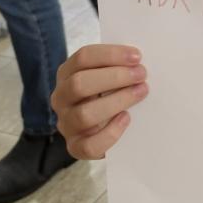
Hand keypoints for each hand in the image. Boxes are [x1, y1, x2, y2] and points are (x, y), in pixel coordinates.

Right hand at [52, 44, 147, 159]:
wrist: (101, 129)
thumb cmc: (108, 93)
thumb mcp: (107, 75)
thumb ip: (118, 66)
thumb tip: (139, 60)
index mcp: (67, 73)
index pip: (83, 58)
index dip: (111, 55)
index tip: (137, 56)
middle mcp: (61, 98)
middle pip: (79, 84)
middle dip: (114, 77)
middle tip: (141, 74)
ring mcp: (66, 124)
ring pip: (84, 115)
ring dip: (117, 101)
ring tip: (140, 93)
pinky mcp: (75, 147)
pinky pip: (90, 145)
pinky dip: (111, 132)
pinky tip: (126, 118)